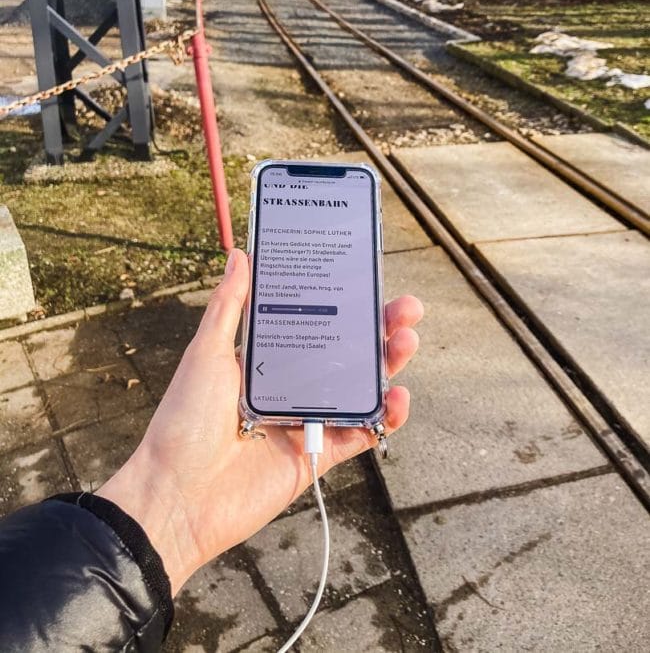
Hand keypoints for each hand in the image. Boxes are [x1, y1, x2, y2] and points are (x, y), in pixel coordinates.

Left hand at [97, 249, 422, 594]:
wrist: (177, 497)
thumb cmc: (183, 422)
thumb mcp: (207, 353)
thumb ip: (229, 306)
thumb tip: (241, 255)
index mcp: (265, 358)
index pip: (314, 320)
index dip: (342, 302)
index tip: (366, 278)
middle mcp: (290, 385)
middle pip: (346, 351)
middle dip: (379, 328)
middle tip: (405, 308)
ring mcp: (306, 420)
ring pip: (359, 387)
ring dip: (388, 365)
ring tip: (406, 342)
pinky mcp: (317, 455)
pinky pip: (360, 432)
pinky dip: (384, 417)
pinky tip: (397, 398)